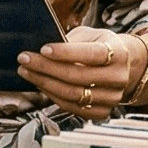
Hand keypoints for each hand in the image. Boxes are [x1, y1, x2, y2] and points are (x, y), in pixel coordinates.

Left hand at [19, 28, 144, 120]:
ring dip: (44, 83)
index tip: (43, 49)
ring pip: (72, 94)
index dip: (66, 52)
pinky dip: (53, 97)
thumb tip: (40, 49)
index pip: (91, 54)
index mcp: (118, 53)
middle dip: (46, 68)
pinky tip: (41, 85)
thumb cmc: (101, 46)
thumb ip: (70, 40)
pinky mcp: (102, 111)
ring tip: (27, 72)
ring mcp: (112, 97)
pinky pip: (72, 108)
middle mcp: (118, 77)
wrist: (122, 66)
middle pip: (77, 76)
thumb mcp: (90, 36)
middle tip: (25, 60)